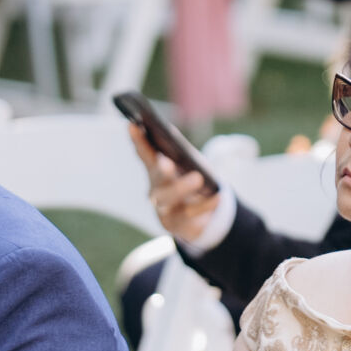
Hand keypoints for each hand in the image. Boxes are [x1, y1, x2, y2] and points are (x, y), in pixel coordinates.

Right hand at [128, 127, 223, 247]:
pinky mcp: (177, 225)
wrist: (201, 215)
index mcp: (156, 170)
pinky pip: (190, 215)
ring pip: (168, 199)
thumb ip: (179, 150)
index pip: (145, 153)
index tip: (132, 124)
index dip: (138, 140)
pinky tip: (217, 196)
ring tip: (197, 177)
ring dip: (182, 187)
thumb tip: (170, 133)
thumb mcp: (188, 163)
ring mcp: (164, 209)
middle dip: (160, 170)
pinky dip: (205, 205)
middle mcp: (156, 189)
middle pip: (156, 178)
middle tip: (166, 162)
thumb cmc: (191, 180)